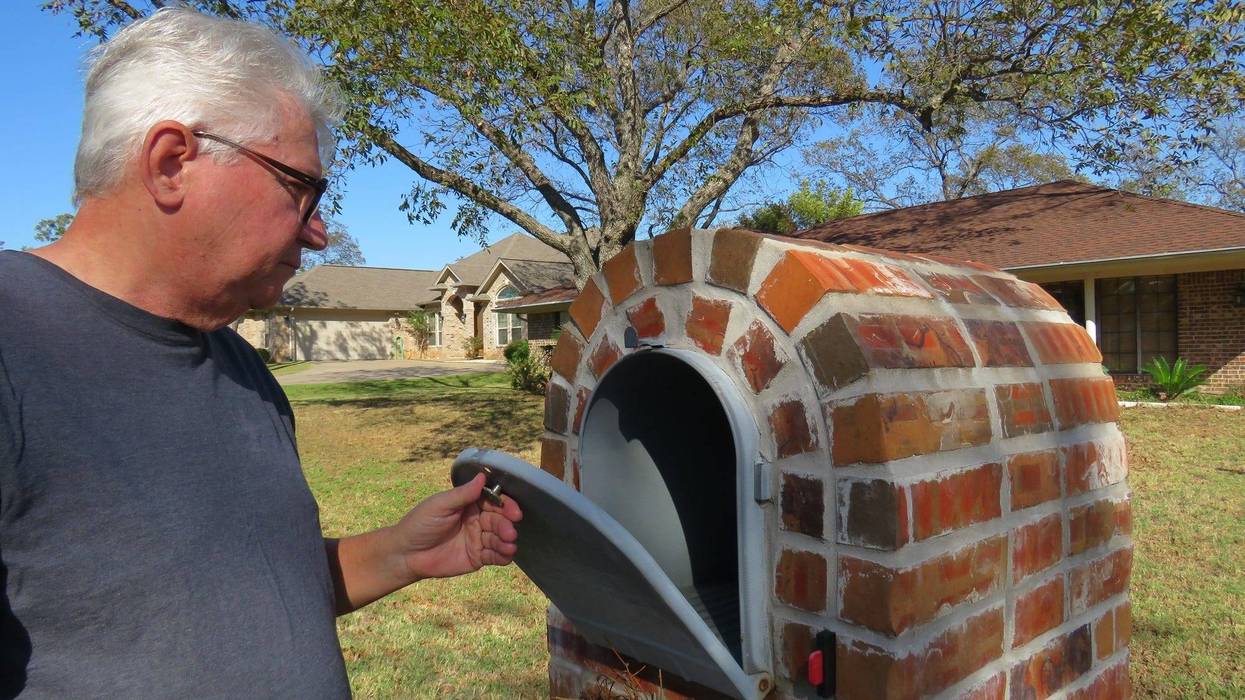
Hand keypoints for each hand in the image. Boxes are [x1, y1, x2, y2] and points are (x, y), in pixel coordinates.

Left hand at [392, 473, 522, 580]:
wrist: (406, 554)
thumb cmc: (420, 524)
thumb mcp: (440, 505)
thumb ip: (462, 494)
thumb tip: (482, 476)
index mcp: (469, 504)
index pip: (493, 501)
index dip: (506, 505)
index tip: (514, 511)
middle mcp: (477, 520)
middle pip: (499, 520)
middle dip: (506, 526)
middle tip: (509, 532)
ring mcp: (478, 539)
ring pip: (499, 539)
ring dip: (506, 542)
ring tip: (509, 546)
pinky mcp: (478, 557)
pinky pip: (495, 556)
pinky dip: (503, 556)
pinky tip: (506, 556)